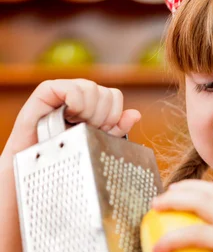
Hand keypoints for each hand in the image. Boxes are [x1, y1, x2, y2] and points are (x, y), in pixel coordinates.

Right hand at [4, 79, 140, 158]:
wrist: (37, 163)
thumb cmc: (66, 152)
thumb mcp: (97, 141)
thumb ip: (116, 129)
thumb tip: (136, 115)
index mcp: (93, 103)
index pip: (115, 96)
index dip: (114, 115)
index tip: (102, 129)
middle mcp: (80, 93)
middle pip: (106, 93)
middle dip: (102, 116)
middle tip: (88, 129)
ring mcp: (64, 89)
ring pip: (91, 88)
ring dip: (89, 112)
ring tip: (77, 124)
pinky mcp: (48, 90)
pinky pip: (72, 88)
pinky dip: (76, 104)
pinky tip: (70, 116)